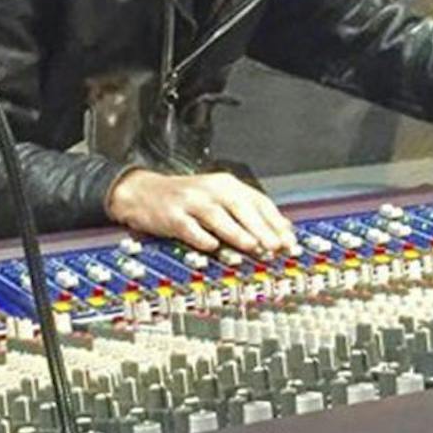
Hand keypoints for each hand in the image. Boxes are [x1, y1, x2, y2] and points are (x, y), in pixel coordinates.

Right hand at [105, 168, 295, 256]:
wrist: (143, 192)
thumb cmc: (186, 199)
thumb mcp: (219, 198)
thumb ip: (248, 212)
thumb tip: (283, 229)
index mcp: (227, 185)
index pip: (258, 201)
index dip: (276, 222)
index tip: (290, 241)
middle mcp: (211, 190)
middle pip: (241, 208)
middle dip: (261, 228)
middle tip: (276, 246)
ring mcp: (191, 202)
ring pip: (218, 217)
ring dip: (237, 232)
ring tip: (253, 246)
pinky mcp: (172, 216)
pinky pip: (189, 228)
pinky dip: (201, 238)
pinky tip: (212, 247)